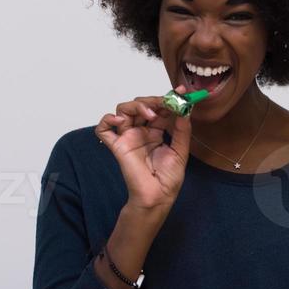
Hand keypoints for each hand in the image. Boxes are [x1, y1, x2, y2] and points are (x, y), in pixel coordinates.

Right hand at [95, 84, 192, 210]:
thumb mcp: (181, 151)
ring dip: (136, 106)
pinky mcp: (117, 146)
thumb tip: (185, 110)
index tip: (180, 92)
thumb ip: (182, 131)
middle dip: (153, 100)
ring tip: (150, 115)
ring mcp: (127, 137)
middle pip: (140, 105)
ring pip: (123, 110)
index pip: (158, 109)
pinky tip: (121, 121)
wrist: (157, 196)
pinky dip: (108, 120)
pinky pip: (103, 129)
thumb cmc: (168, 178)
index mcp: (156, 132)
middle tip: (165, 103)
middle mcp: (140, 131)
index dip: (168, 99)